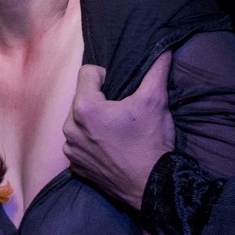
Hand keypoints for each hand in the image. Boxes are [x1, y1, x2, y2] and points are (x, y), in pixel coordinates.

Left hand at [63, 51, 174, 209]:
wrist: (153, 186)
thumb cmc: (151, 142)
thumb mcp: (156, 100)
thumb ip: (156, 69)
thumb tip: (165, 47)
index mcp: (85, 108)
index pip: (87, 72)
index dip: (106, 75)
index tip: (120, 89)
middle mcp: (70, 128)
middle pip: (81, 96)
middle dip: (100, 99)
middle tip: (122, 111)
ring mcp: (71, 150)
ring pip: (78, 120)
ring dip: (94, 120)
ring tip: (117, 130)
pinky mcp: (75, 167)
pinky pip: (78, 143)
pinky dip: (91, 141)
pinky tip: (111, 147)